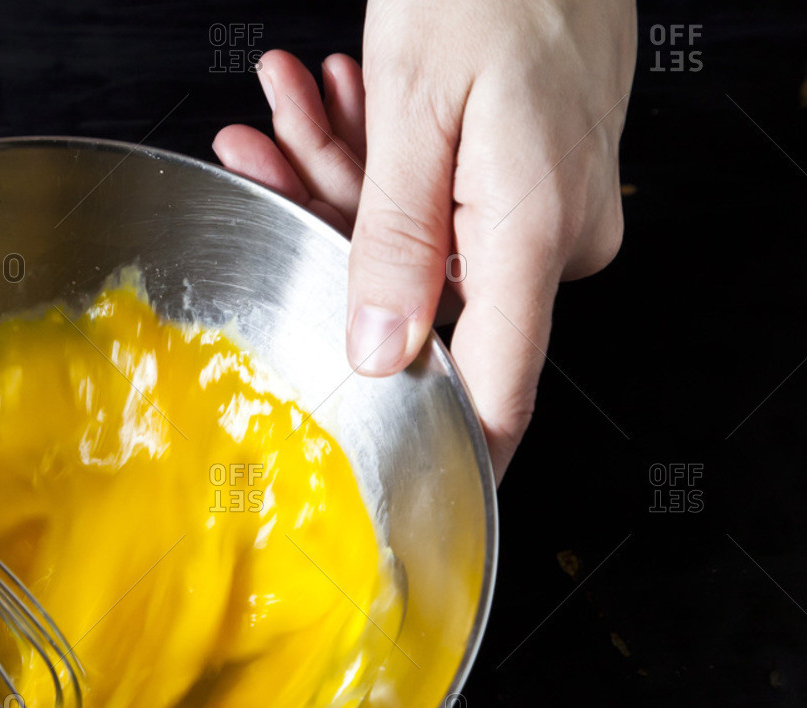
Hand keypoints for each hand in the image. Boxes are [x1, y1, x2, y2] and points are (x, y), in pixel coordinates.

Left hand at [214, 2, 636, 479]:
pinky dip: (384, 167)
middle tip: (258, 155)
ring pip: (421, 241)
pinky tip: (330, 111)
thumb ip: (392, 247)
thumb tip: (380, 354)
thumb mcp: (416, 109)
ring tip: (279, 112)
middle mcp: (557, 234)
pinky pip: (444, 201)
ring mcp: (551, 207)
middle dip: (327, 235)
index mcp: (534, 236)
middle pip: (425, 298)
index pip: (496, 390)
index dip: (448, 449)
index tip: (404, 489)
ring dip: (343, 183)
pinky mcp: (535, 177)